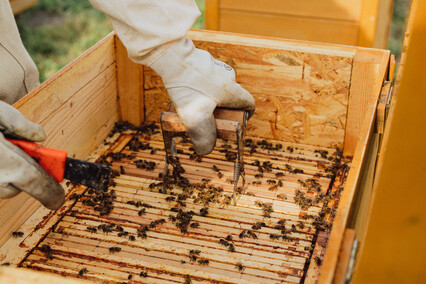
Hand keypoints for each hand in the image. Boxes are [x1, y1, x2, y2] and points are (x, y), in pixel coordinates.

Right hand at [0, 101, 64, 209]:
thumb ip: (21, 125)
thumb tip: (40, 136)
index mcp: (10, 165)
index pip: (39, 185)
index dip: (51, 194)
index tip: (58, 199)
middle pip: (17, 186)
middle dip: (23, 174)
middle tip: (16, 153)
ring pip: (0, 187)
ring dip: (3, 174)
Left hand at [150, 37, 254, 154]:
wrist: (171, 56)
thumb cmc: (187, 87)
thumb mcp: (196, 119)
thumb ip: (203, 139)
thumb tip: (205, 150)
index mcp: (232, 90)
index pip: (248, 104)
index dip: (244, 117)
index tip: (233, 124)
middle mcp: (227, 77)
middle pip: (231, 98)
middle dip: (221, 110)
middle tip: (206, 118)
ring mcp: (214, 66)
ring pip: (215, 87)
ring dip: (207, 98)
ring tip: (191, 105)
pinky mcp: (201, 60)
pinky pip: (203, 77)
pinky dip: (197, 86)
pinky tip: (183, 91)